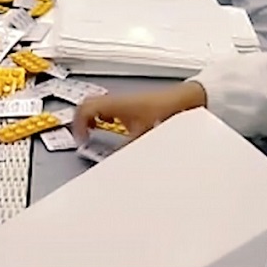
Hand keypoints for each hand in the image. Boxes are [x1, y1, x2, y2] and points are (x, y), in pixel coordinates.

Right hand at [72, 82, 206, 142]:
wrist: (189, 100)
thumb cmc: (167, 113)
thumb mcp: (143, 137)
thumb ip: (127, 151)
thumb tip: (117, 166)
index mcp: (116, 104)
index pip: (84, 109)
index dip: (77, 125)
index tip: (82, 141)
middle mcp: (119, 100)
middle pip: (88, 106)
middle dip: (83, 122)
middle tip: (85, 138)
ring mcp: (127, 100)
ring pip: (100, 107)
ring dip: (95, 120)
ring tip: (97, 135)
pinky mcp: (136, 104)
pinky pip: (113, 109)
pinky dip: (108, 119)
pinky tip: (118, 130)